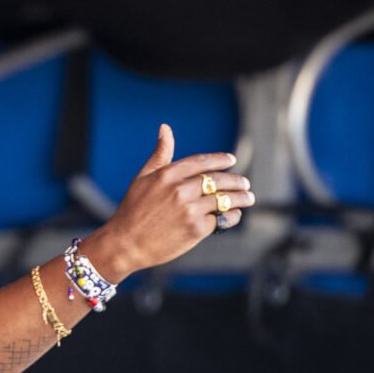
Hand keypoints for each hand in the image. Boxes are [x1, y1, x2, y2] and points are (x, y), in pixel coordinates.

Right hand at [81, 125, 254, 279]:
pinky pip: (222, 219)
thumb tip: (165, 128)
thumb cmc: (132, 210)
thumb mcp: (142, 178)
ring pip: (224, 199)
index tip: (231, 160)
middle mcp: (180, 190)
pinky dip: (231, 216)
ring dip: (241, 198)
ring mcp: (190, 210)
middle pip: (219, 180)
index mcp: (167, 175)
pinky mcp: (196, 229)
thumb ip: (159, 154)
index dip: (220, 160)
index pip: (202, 162)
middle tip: (245, 184)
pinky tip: (233, 215)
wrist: (125, 244)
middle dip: (236, 181)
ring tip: (248, 198)